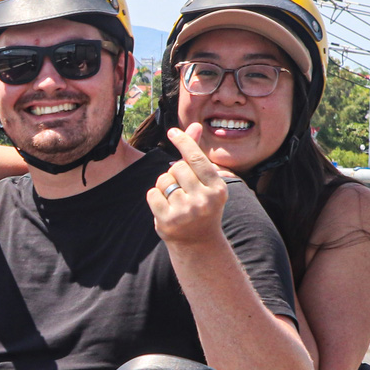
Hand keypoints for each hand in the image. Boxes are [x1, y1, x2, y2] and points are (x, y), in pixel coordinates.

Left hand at [148, 123, 230, 247]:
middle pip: (176, 167)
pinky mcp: (167, 220)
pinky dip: (155, 196)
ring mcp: (185, 211)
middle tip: (182, 187)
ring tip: (175, 198)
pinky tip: (166, 207)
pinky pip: (152, 193)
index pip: (196, 158)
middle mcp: (204, 200)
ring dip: (165, 185)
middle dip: (175, 172)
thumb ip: (198, 155)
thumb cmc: (201, 206)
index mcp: (217, 188)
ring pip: (163, 180)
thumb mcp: (206, 183)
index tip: (172, 132)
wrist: (198, 243)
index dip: (183, 142)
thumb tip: (195, 126)